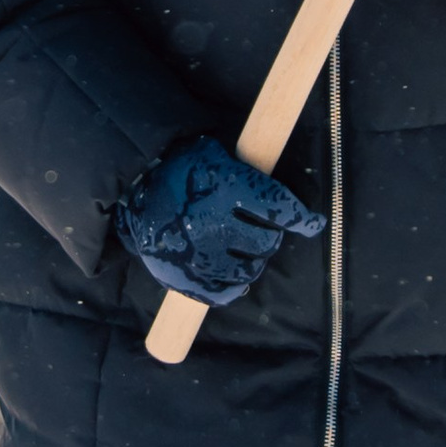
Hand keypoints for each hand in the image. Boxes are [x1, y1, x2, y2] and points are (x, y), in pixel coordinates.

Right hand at [116, 135, 325, 308]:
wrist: (132, 192)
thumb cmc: (182, 169)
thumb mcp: (215, 154)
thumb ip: (252, 172)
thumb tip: (294, 200)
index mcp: (228, 188)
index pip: (280, 210)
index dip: (303, 219)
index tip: (313, 223)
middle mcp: (215, 224)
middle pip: (267, 242)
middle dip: (269, 235)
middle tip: (260, 228)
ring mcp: (199, 255)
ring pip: (250, 269)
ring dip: (253, 259)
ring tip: (240, 247)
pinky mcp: (185, 279)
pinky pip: (225, 292)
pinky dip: (234, 285)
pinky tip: (233, 273)